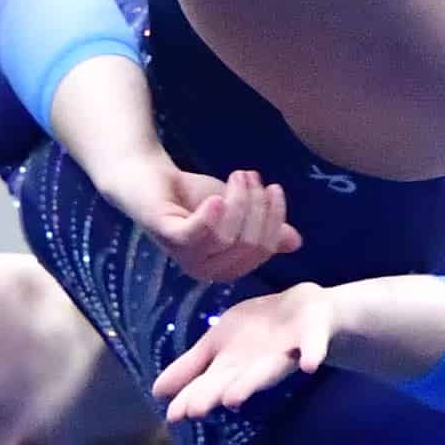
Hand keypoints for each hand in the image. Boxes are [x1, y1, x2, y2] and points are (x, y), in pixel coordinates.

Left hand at [105, 155, 299, 279]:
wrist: (148, 177)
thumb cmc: (192, 197)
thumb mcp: (237, 210)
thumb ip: (264, 227)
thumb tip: (295, 241)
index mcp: (226, 267)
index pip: (263, 250)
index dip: (274, 219)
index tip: (273, 188)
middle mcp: (207, 270)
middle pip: (249, 245)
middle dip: (257, 206)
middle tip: (250, 176)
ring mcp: (186, 255)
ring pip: (228, 238)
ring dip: (240, 200)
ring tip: (239, 174)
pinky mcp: (168, 236)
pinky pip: (196, 235)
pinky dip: (210, 217)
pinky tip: (217, 197)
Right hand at [152, 283, 330, 421]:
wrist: (305, 313)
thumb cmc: (256, 333)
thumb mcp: (218, 345)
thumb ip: (191, 367)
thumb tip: (156, 392)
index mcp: (233, 367)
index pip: (209, 383)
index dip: (192, 397)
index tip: (174, 415)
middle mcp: (257, 366)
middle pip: (235, 381)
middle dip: (217, 393)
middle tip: (197, 409)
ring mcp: (287, 354)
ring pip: (269, 371)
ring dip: (251, 383)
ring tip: (233, 398)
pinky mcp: (313, 339)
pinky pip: (314, 347)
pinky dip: (311, 355)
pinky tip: (308, 365)